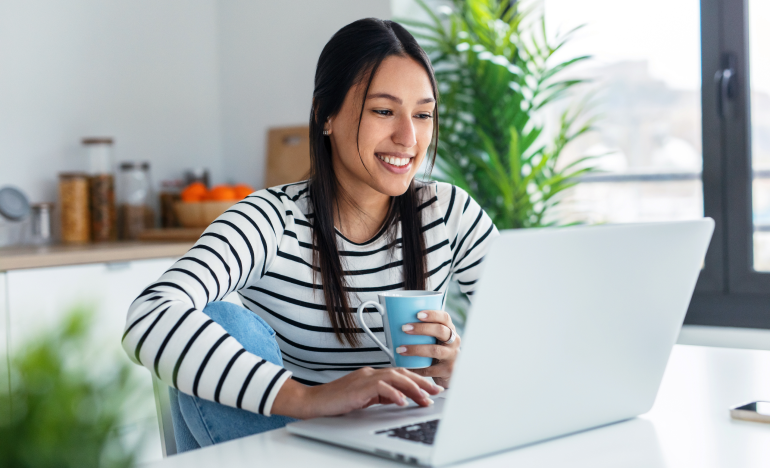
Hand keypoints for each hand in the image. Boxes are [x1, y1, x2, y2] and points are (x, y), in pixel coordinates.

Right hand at [271, 367, 443, 419]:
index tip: (432, 389)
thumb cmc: (336, 402)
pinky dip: (394, 394)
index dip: (418, 380)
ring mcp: (364, 378)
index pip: (400, 374)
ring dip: (413, 388)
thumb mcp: (363, 398)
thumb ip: (380, 395)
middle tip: (436, 391)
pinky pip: (380, 388)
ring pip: (395, 378)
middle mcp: (370, 373)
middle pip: (401, 373)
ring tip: (425, 398)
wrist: (313, 402)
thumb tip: (399, 399)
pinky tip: (403, 402)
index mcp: (372, 375)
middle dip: (421, 382)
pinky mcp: (359, 388)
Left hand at [398, 310, 459, 387]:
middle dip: (421, 329)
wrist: (448, 372)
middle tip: (404, 328)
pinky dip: (416, 368)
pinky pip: (430, 369)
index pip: (445, 318)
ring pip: (435, 350)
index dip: (432, 314)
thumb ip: (424, 330)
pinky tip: (406, 366)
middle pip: (440, 331)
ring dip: (416, 349)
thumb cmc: (437, 350)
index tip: (417, 314)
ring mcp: (452, 356)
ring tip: (401, 349)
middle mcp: (454, 341)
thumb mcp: (435, 338)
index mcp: (450, 330)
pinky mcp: (448, 370)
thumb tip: (396, 320)